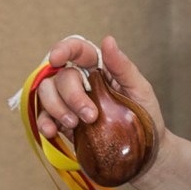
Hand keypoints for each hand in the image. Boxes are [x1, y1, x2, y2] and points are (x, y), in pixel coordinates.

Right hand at [36, 35, 165, 156]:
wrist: (146, 149)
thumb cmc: (146, 115)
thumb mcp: (140, 90)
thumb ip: (123, 67)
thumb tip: (108, 40)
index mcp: (100, 68)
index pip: (78, 50)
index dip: (63, 49)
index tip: (57, 58)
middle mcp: (82, 81)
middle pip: (60, 75)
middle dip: (71, 95)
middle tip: (90, 115)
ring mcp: (70, 101)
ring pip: (47, 92)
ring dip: (56, 107)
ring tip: (75, 124)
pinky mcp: (64, 122)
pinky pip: (44, 117)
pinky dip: (44, 123)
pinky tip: (52, 131)